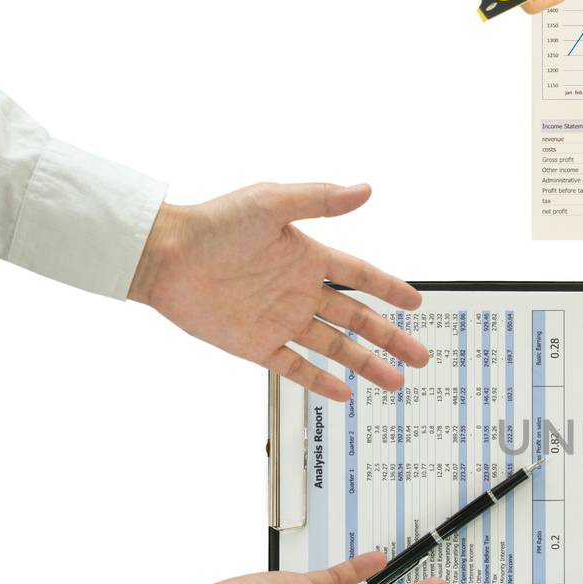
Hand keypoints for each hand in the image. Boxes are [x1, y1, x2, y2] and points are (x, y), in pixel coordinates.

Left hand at [129, 182, 428, 402]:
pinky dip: (320, 381)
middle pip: (357, 319)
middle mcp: (299, 291)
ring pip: (334, 347)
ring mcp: (280, 320)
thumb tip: (365, 189)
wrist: (162, 256)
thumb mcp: (271, 202)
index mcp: (307, 257)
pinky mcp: (257, 344)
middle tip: (420, 355)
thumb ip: (320, 200)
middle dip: (390, 338)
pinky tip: (343, 393)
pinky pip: (295, 367)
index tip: (415, 303)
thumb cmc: (212, 223)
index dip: (389, 289)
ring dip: (366, 363)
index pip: (360, 275)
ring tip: (395, 381)